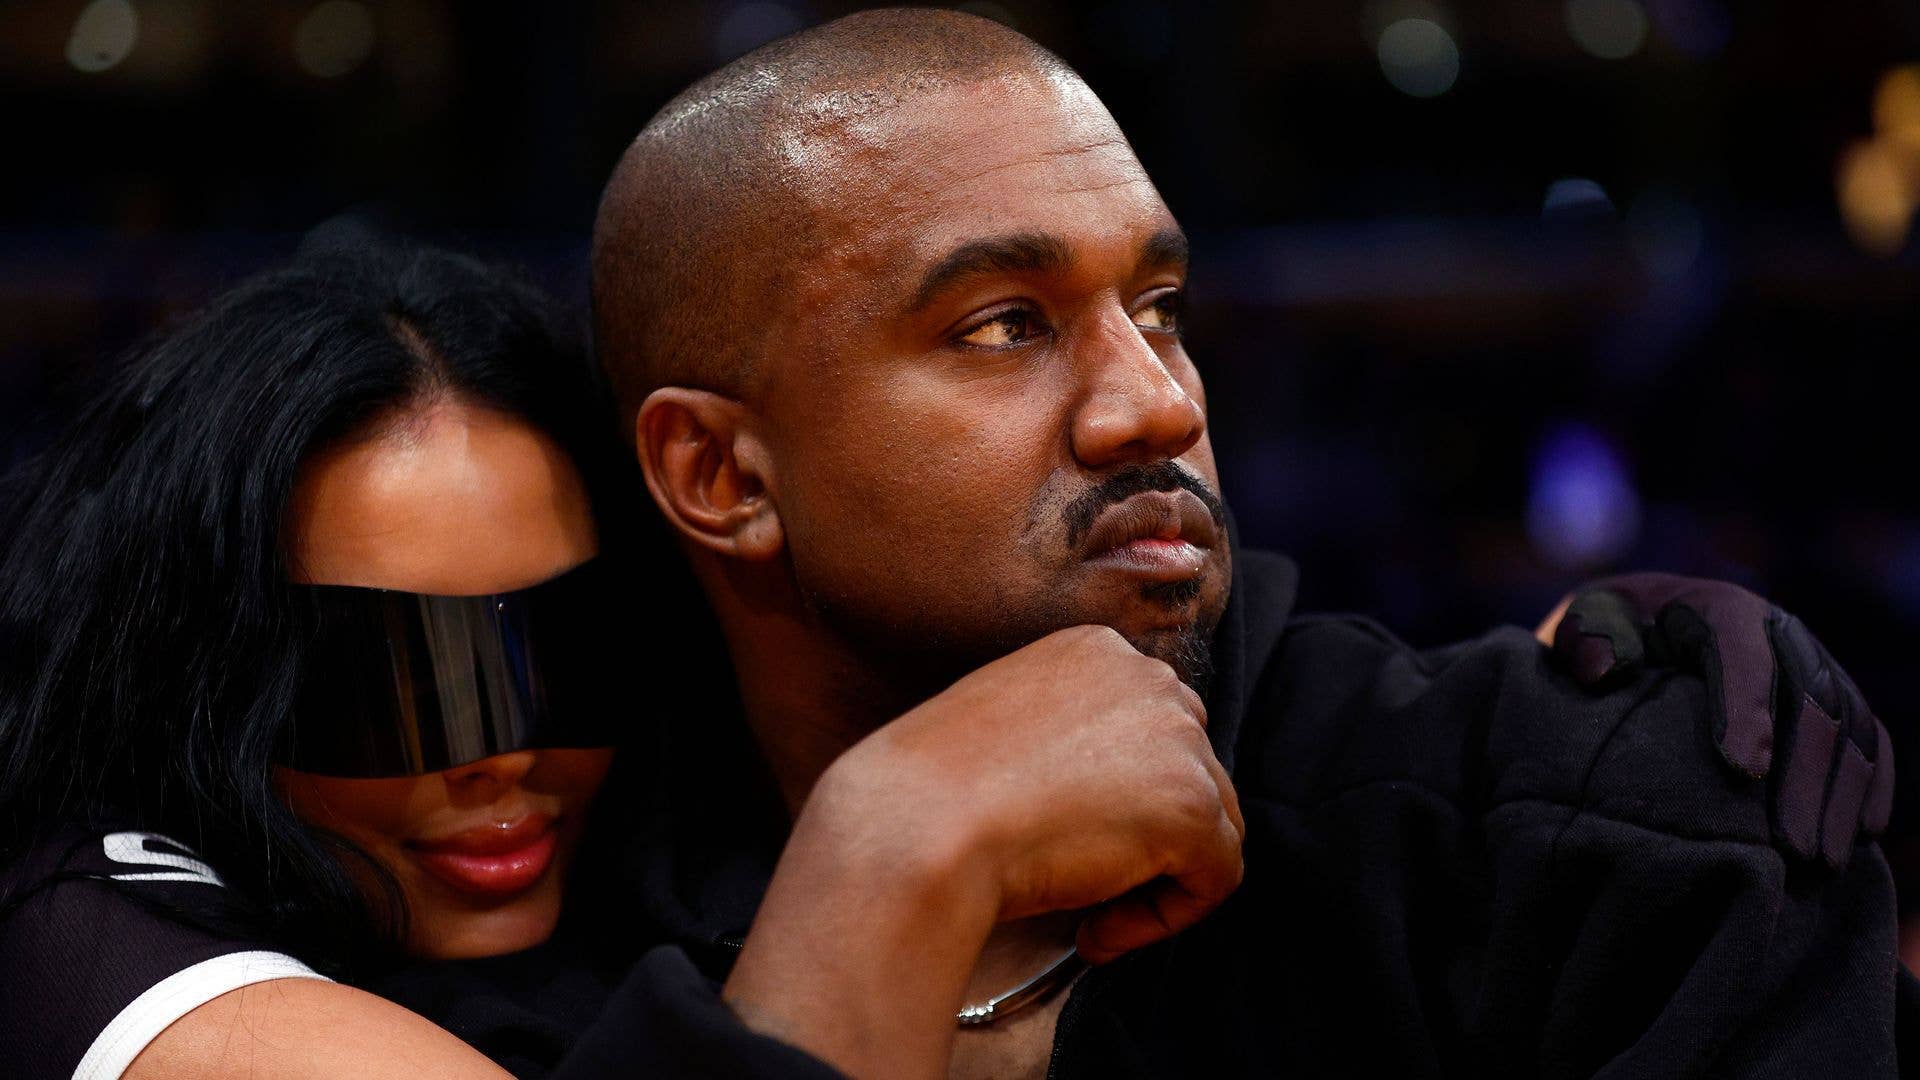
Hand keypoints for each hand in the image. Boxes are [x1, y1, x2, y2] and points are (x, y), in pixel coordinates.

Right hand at [820, 623, 1245, 961]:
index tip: (1066, 838)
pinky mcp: (1192, 808)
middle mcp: (1148, 677)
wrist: (917, 826)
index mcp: (1096, 649)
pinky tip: (1095, 934)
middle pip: (1191, 770)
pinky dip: (1165, 918)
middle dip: (1147, 835)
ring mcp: (1179, 740)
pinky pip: (1217, 878)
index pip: (1149, 727)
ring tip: (1086, 916)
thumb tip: (1106, 796)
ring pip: (1212, 826)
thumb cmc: (931, 791)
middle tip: (1083, 883)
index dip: (1120, 796)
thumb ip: (1067, 737)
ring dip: (1157, 879)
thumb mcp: (1004, 727)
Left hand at [1543, 573, 1892, 868]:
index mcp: (1718, 607)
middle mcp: (1780, 631)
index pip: (1742, 653)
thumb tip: (1603, 670)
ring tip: (1822, 863)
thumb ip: (1586, 637)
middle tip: (1793, 849)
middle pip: (1812, 697)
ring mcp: (1813, 663)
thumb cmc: (1608, 634)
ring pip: (1849, 725)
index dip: (1747, 708)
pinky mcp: (1832, 696)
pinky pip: (1869, 736)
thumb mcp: (1586, 622)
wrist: (1638, 629)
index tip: (1743, 770)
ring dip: (1842, 795)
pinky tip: (1862, 835)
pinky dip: (1872, 783)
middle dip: (1807, 776)